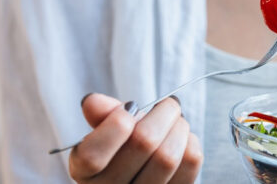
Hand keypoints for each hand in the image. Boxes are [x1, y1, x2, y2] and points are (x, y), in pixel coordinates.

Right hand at [68, 93, 202, 182]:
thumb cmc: (122, 148)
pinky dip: (191, 142)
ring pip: (168, 156)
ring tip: (176, 121)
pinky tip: (183, 139)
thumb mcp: (105, 131)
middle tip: (168, 105)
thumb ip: (102, 115)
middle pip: (143, 144)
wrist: (142, 173)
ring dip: (179, 128)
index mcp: (85, 174)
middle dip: (162, 114)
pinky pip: (189, 164)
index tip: (128, 109)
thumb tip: (93, 102)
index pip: (92, 156)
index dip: (114, 125)